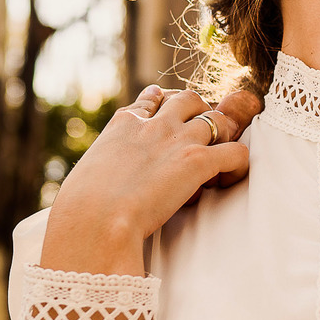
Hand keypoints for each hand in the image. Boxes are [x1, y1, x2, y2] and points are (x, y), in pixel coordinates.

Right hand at [39, 85, 257, 275]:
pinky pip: (236, 152)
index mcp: (123, 124)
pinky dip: (238, 164)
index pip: (152, 99)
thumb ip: (99, 169)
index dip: (165, 107)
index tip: (169, 118)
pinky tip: (228, 179)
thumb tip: (90, 188)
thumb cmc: (80, 212)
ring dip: (223, 136)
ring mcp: (178, 139)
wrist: (94, 221)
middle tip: (201, 141)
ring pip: (218, 119)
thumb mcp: (85, 177)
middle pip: (189, 98)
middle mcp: (154, 124)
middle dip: (200, 114)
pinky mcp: (198, 161)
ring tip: (217, 159)